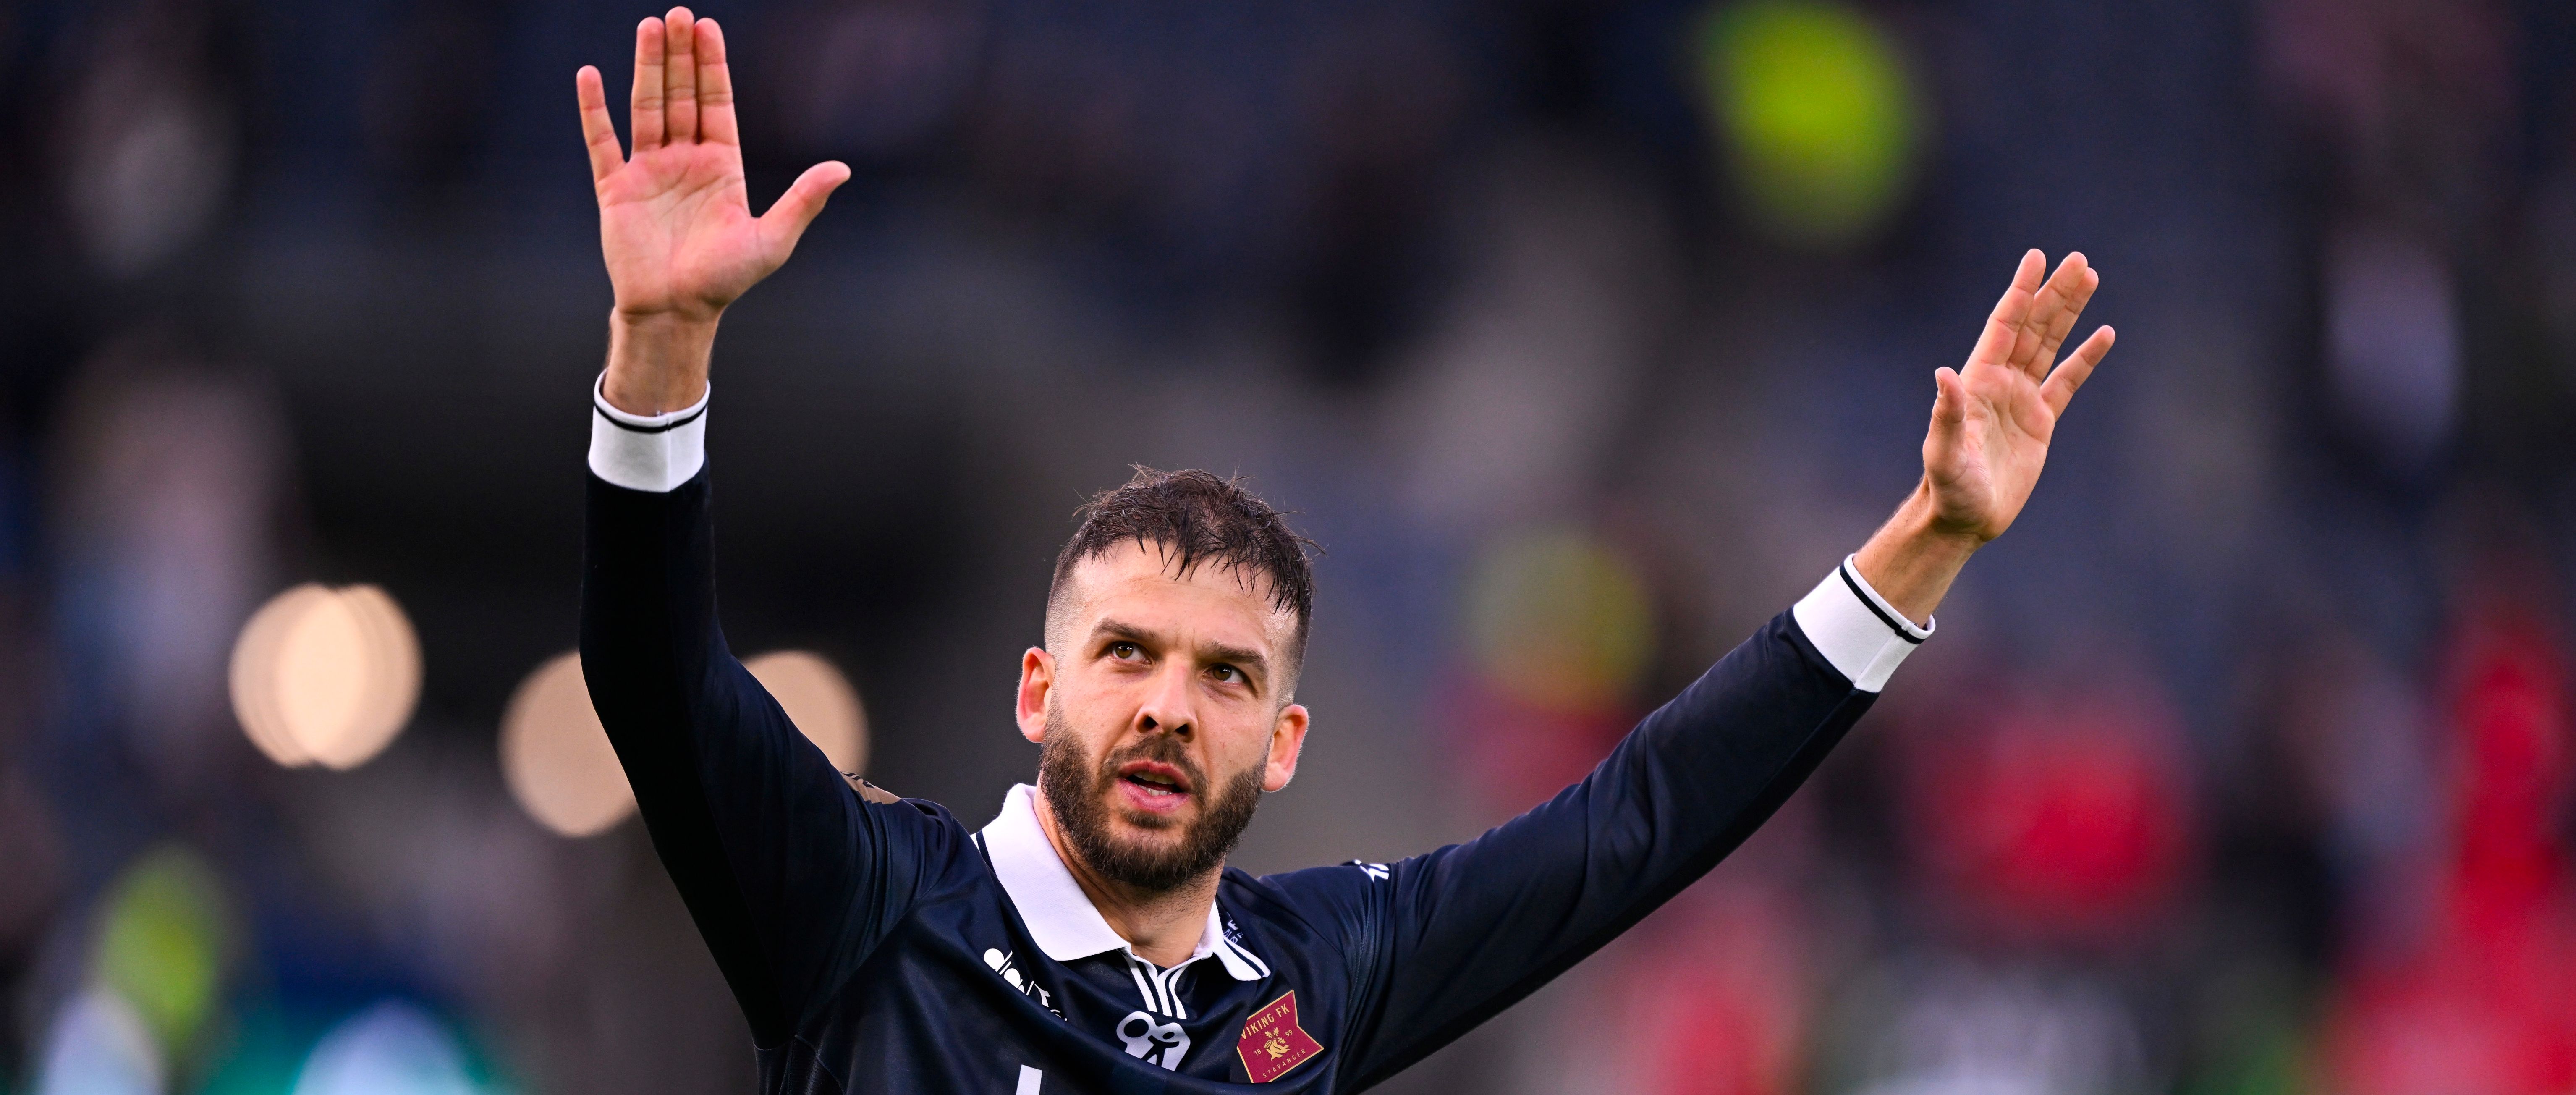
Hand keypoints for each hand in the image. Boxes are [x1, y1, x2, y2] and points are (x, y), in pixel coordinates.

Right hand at [577, 8, 848, 410]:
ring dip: (647, 68)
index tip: (709, 29)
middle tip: (678, 14)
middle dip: (679, 56)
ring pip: (646, 107)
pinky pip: (602, 141)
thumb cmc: (725, 280)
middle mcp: (684, 161)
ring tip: (649, 27)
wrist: (676, 311)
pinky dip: (594, 109)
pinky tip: (591, 74)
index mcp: (721, 167)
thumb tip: (843, 168)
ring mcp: (648, 171)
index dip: (712, 67)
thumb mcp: (773, 239)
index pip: (716, 104)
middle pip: (681, 96)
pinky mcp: (615, 187)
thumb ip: (803, 200)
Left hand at [1922, 249, 2114, 541]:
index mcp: (1978, 381)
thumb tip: (1944, 374)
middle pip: (2033, 327)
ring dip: (2069, 313)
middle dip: (2054, 293)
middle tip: (2079, 259)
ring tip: (2090, 278)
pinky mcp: (2041, 421)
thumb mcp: (1944, 453)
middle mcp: (2001, 382)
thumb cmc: (1948, 488)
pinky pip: (2068, 381)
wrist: (1964, 519)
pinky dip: (2085, 358)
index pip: (2004, 326)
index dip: (2020, 292)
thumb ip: (1948, 415)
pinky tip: (2104, 333)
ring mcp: (2022, 399)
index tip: (2036, 258)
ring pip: (2051, 345)